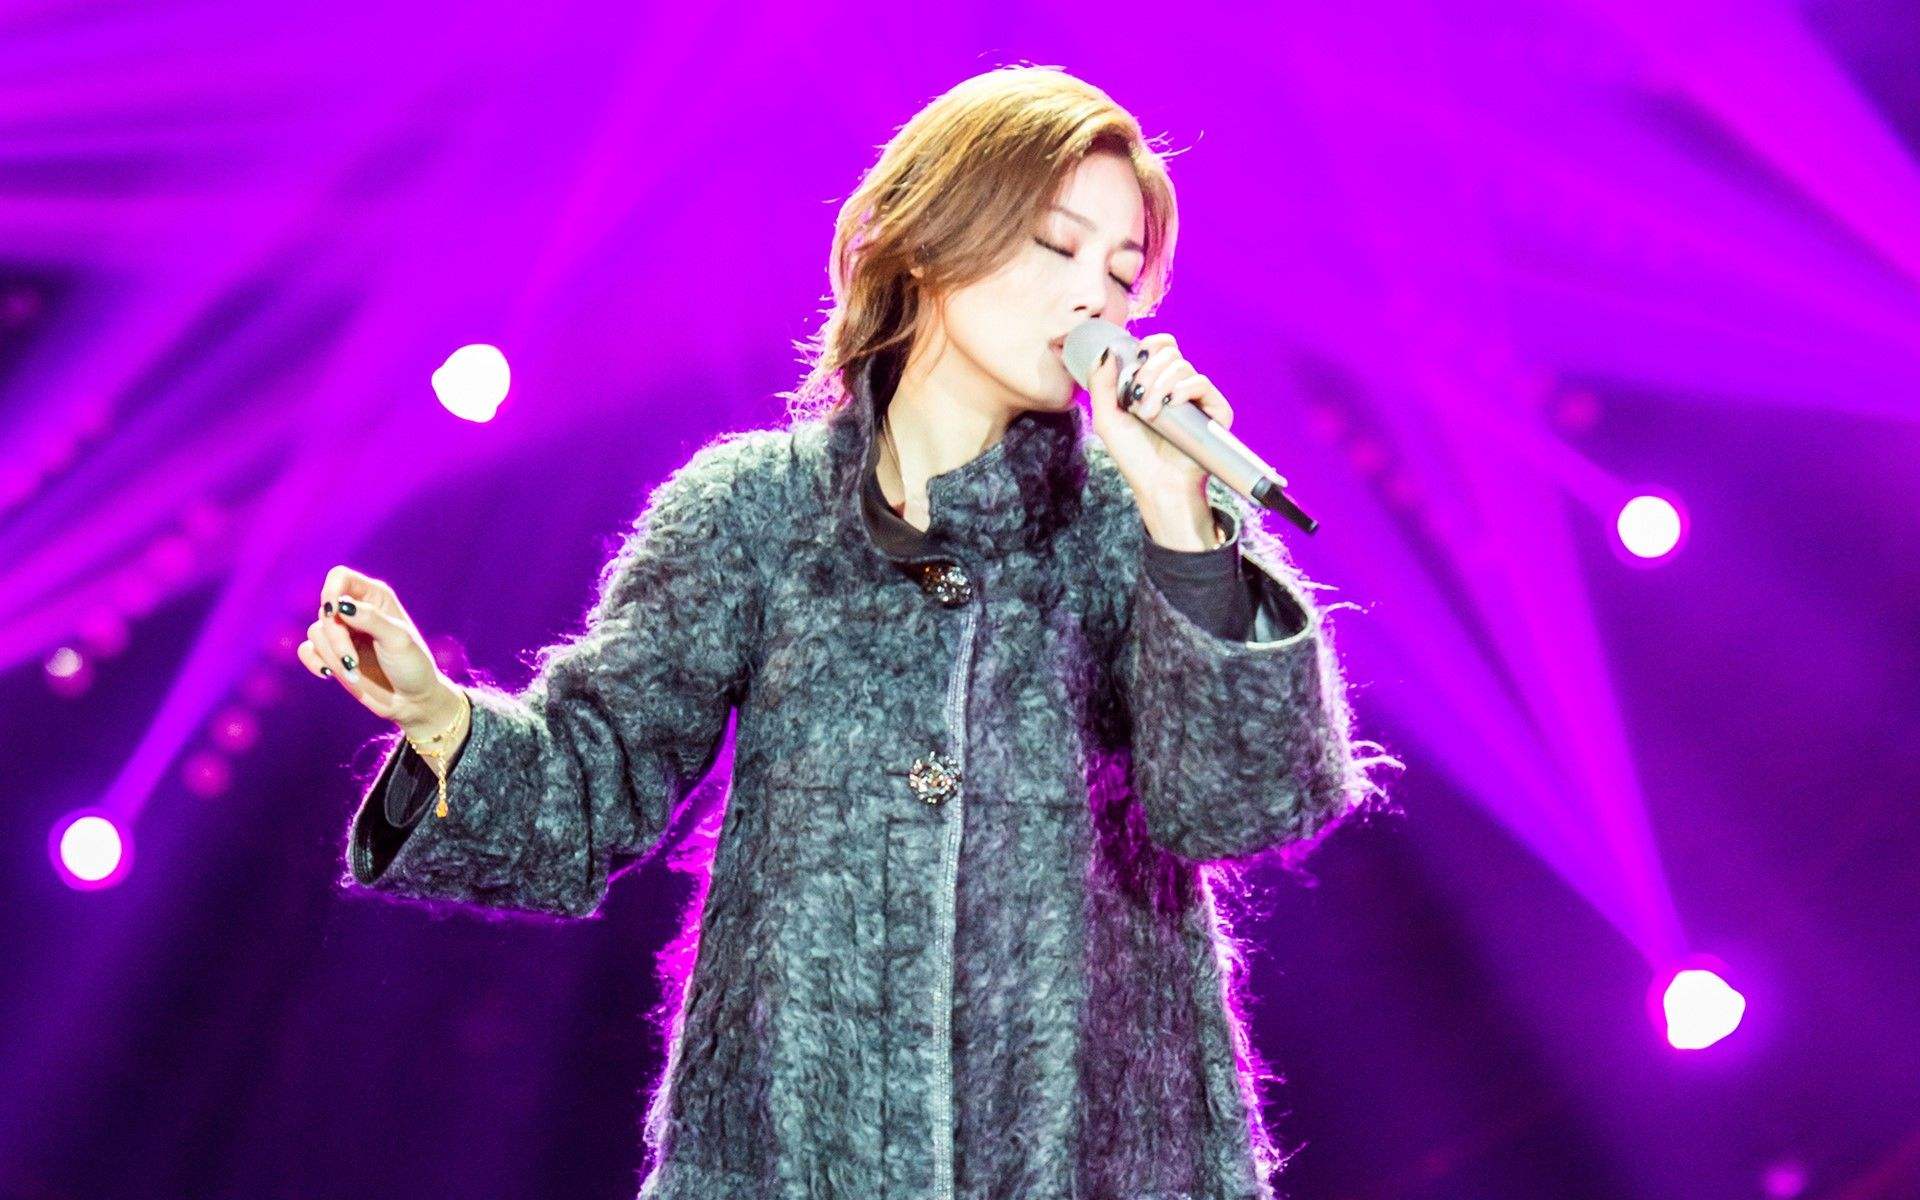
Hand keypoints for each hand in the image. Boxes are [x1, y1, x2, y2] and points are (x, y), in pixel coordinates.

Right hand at [297, 565, 460, 732]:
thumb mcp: (398, 640)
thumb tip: (341, 606)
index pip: (339, 577)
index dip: (331, 591)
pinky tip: (329, 675)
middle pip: (325, 610)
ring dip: (333, 656)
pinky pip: (306, 650)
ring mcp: (343, 633)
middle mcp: (356, 610)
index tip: (335, 613)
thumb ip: (371, 619)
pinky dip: (314, 662)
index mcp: (375, 597)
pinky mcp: (332, 655)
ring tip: (355, 672)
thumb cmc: (412, 666)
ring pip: (315, 632)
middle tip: (353, 661)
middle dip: (336, 638)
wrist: (412, 701)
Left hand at [1085, 331, 1235, 502]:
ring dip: (1159, 386)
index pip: (1161, 347)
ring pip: (1182, 367)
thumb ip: (1101, 384)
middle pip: (1170, 354)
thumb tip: (1108, 351)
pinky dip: (1183, 388)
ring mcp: (1197, 399)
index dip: (1150, 344)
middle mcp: (1178, 387)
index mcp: (1156, 384)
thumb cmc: (1134, 456)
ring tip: (1149, 414)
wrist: (1157, 484)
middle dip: (1148, 371)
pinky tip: (1171, 404)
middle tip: (1136, 400)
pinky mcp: (1215, 411)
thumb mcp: (1107, 418)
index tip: (1137, 358)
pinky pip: (1201, 383)